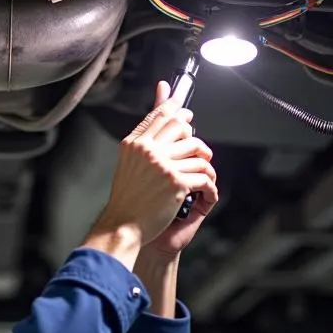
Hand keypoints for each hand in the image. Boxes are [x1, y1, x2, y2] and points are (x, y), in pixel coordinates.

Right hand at [85, 82, 216, 266]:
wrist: (122, 225)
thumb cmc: (127, 198)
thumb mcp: (129, 164)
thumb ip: (144, 144)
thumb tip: (155, 124)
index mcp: (134, 144)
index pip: (159, 116)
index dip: (174, 107)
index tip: (184, 107)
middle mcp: (147, 150)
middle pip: (181, 126)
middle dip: (194, 137)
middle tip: (200, 151)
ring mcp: (162, 165)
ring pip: (197, 150)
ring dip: (206, 165)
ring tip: (204, 176)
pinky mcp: (176, 182)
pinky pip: (204, 175)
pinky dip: (210, 187)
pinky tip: (206, 193)